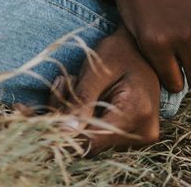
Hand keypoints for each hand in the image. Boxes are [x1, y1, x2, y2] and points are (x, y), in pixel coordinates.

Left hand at [52, 25, 161, 154]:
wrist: (140, 46)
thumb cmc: (119, 51)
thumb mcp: (96, 69)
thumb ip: (81, 101)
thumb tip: (63, 133)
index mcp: (137, 112)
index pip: (93, 140)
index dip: (65, 131)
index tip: (46, 108)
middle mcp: (143, 132)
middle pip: (91, 144)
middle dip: (68, 120)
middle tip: (62, 85)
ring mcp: (141, 137)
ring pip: (93, 143)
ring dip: (75, 120)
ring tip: (73, 85)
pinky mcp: (133, 137)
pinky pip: (101, 138)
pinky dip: (85, 121)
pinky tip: (81, 98)